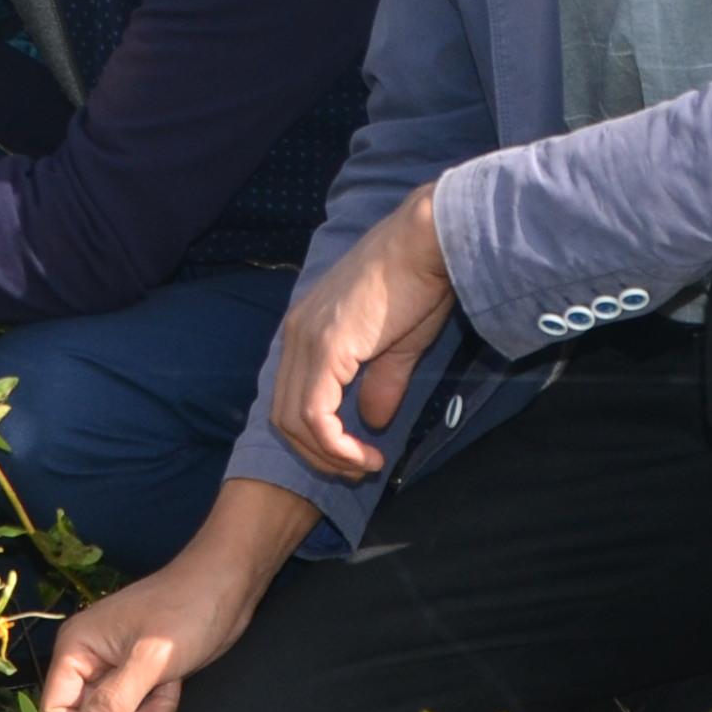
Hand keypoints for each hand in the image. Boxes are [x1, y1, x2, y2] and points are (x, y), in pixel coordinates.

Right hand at [39, 482, 316, 711]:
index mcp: (76, 648)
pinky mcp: (137, 676)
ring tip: (168, 686)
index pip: (55, 708)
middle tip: (156, 703)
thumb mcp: (150, 661)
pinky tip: (173, 684)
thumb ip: (114, 702)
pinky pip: (136, 711)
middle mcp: (87, 660)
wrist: (224, 585)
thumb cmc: (186, 612)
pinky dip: (156, 707)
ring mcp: (113, 669)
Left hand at [267, 192, 457, 481]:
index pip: (290, 398)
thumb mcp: (398, 345)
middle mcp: (295, 335)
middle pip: (283, 416)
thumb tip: (373, 421)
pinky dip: (336, 446)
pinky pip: (313, 416)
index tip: (354, 455)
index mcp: (306, 329)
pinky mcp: (325, 349)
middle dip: (318, 454)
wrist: (428, 241)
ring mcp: (305, 340)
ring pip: (294, 422)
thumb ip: (381, 382)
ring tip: (365, 466)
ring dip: (329, 456)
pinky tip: (366, 457)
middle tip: (357, 470)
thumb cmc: (420, 282)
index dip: (317, 437)